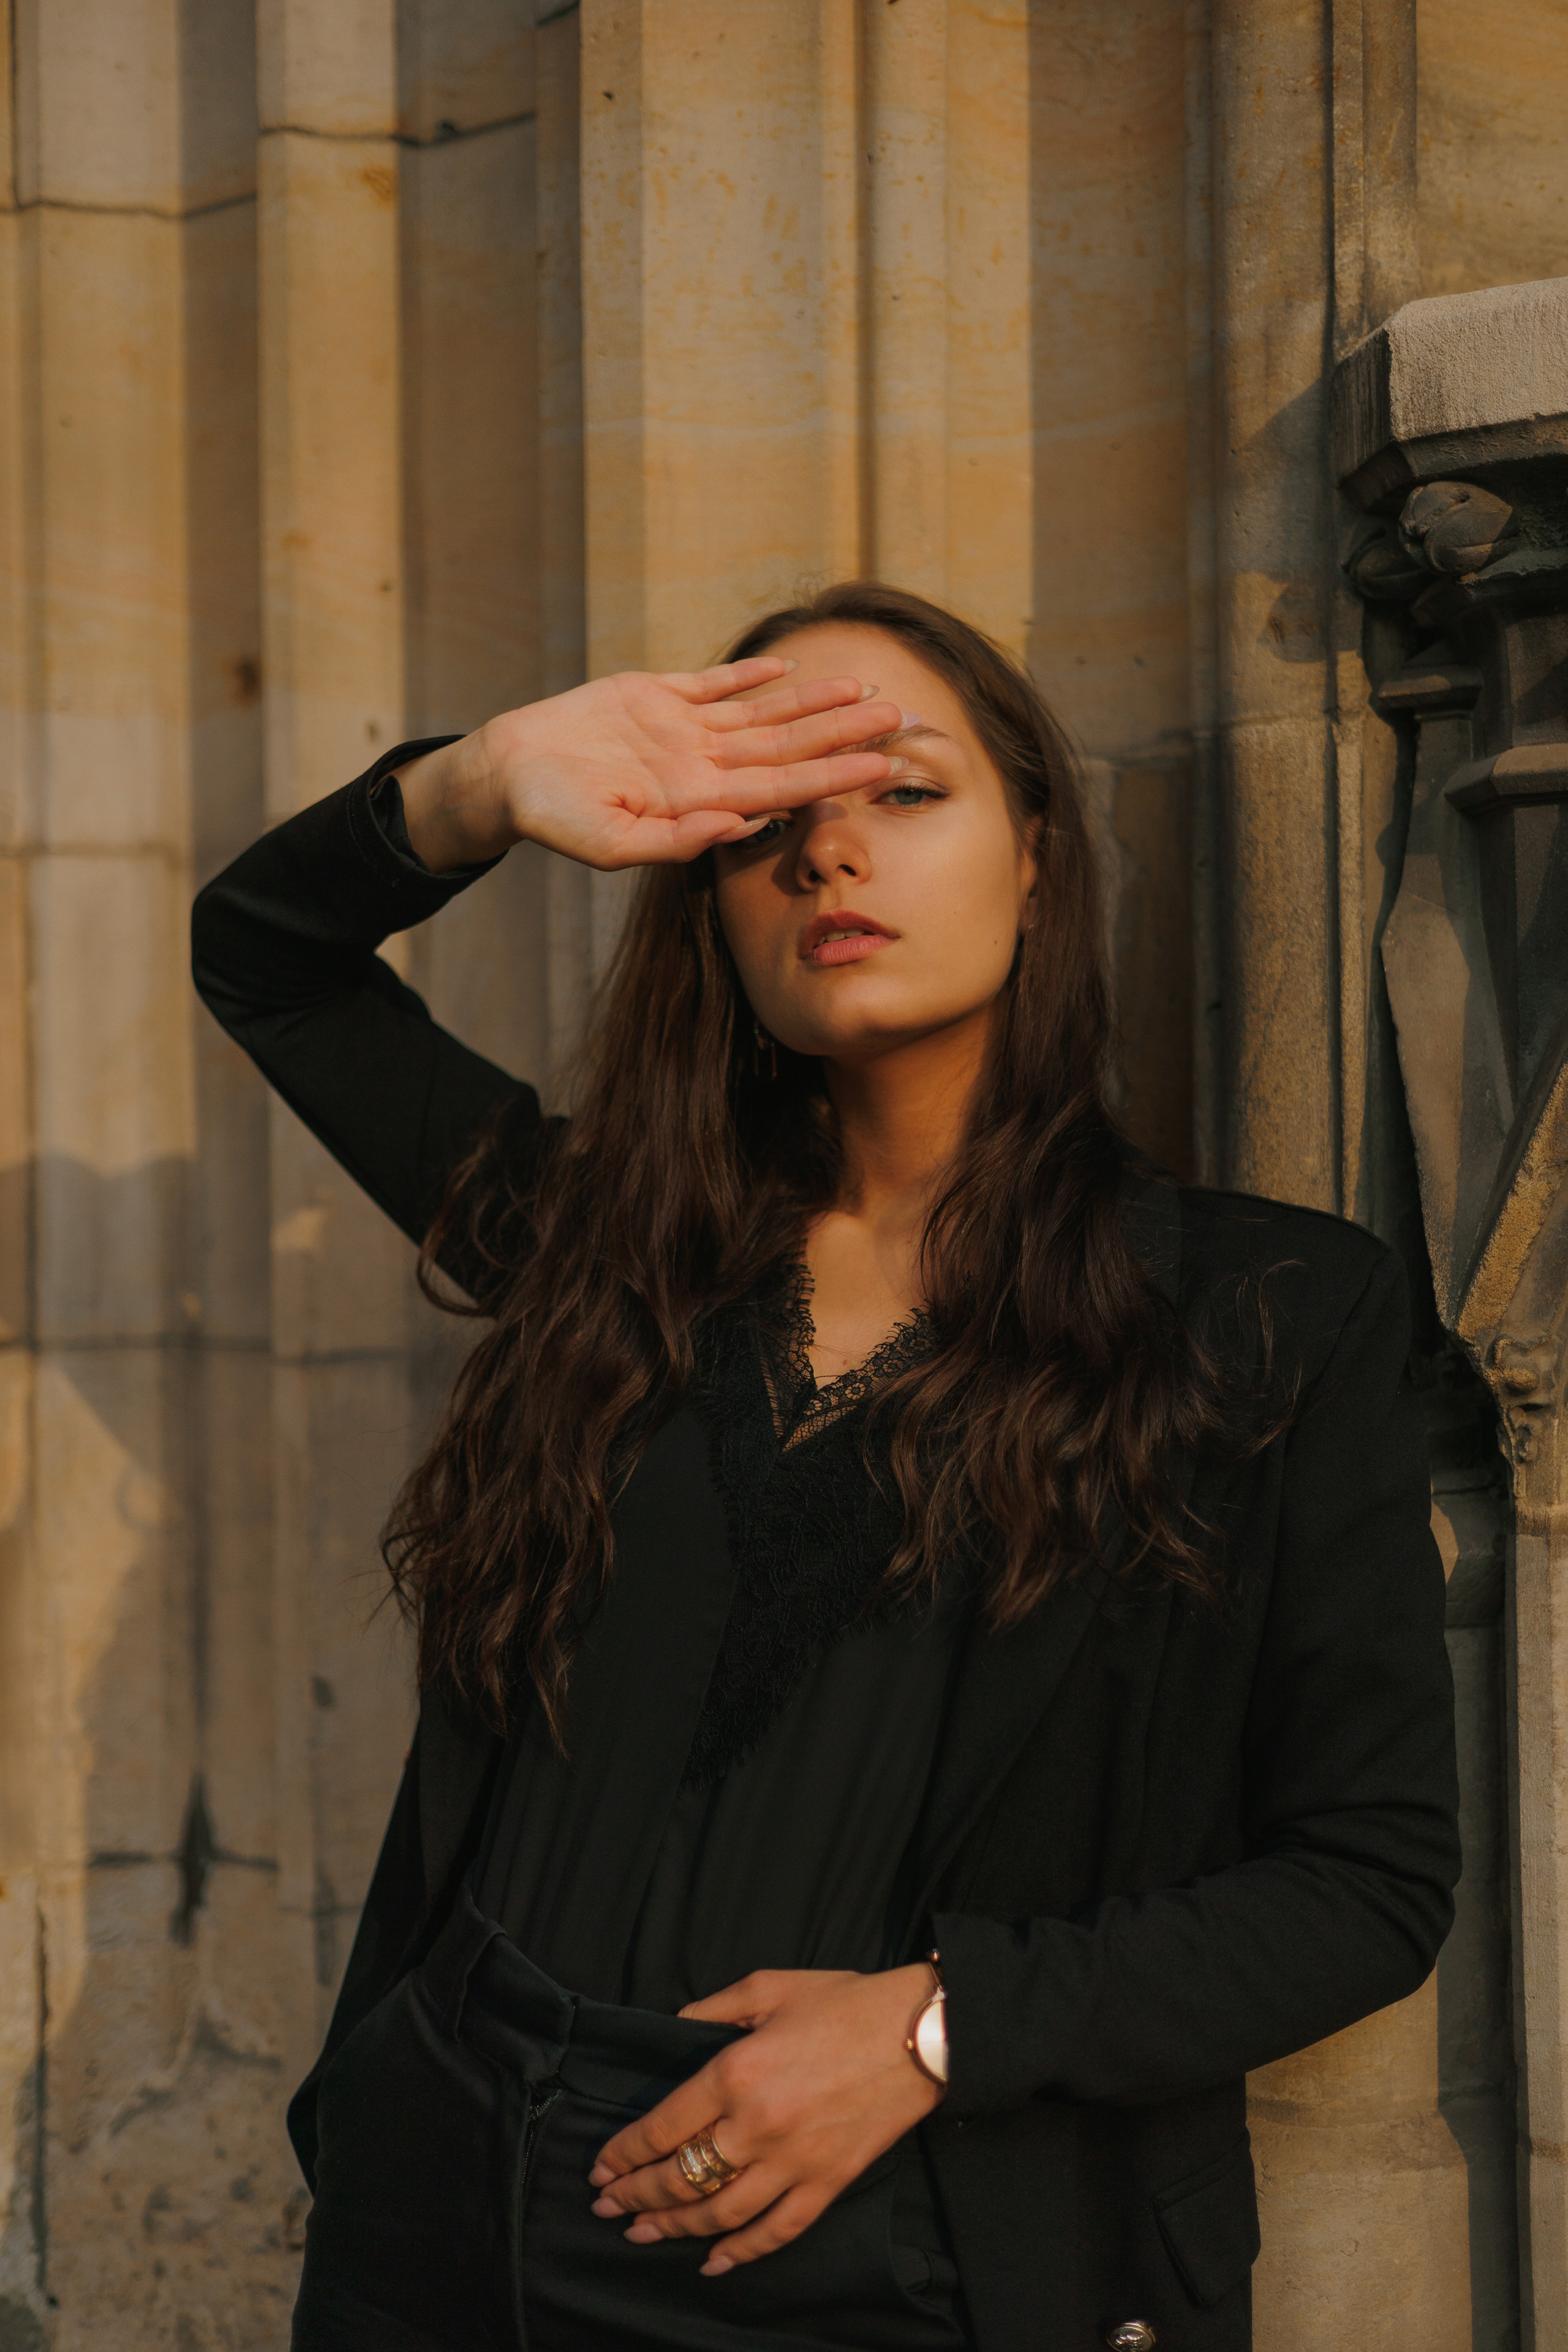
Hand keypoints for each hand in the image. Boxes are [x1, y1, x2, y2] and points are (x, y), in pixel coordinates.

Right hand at [395, 660, 905, 872]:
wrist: (506, 774)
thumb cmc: (552, 817)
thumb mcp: (609, 844)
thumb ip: (676, 842)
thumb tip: (742, 823)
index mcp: (700, 799)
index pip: (784, 785)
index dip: (835, 774)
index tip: (884, 767)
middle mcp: (702, 765)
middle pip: (788, 745)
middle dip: (845, 734)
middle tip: (904, 718)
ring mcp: (680, 730)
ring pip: (763, 712)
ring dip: (813, 702)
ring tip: (863, 690)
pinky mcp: (653, 696)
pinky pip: (712, 684)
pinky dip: (749, 676)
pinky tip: (788, 668)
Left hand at [587, 1963, 941, 2275]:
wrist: (920, 2033)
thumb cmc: (845, 2002)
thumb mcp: (770, 1987)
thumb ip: (714, 2008)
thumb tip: (675, 2024)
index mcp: (735, 2073)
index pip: (663, 2127)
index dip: (626, 2152)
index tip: (601, 2167)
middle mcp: (756, 2126)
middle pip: (681, 2177)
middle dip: (635, 2195)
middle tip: (606, 2206)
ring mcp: (793, 2162)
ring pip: (719, 2212)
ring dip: (673, 2227)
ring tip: (642, 2233)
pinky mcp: (826, 2183)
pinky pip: (776, 2231)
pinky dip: (741, 2253)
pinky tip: (713, 2262)